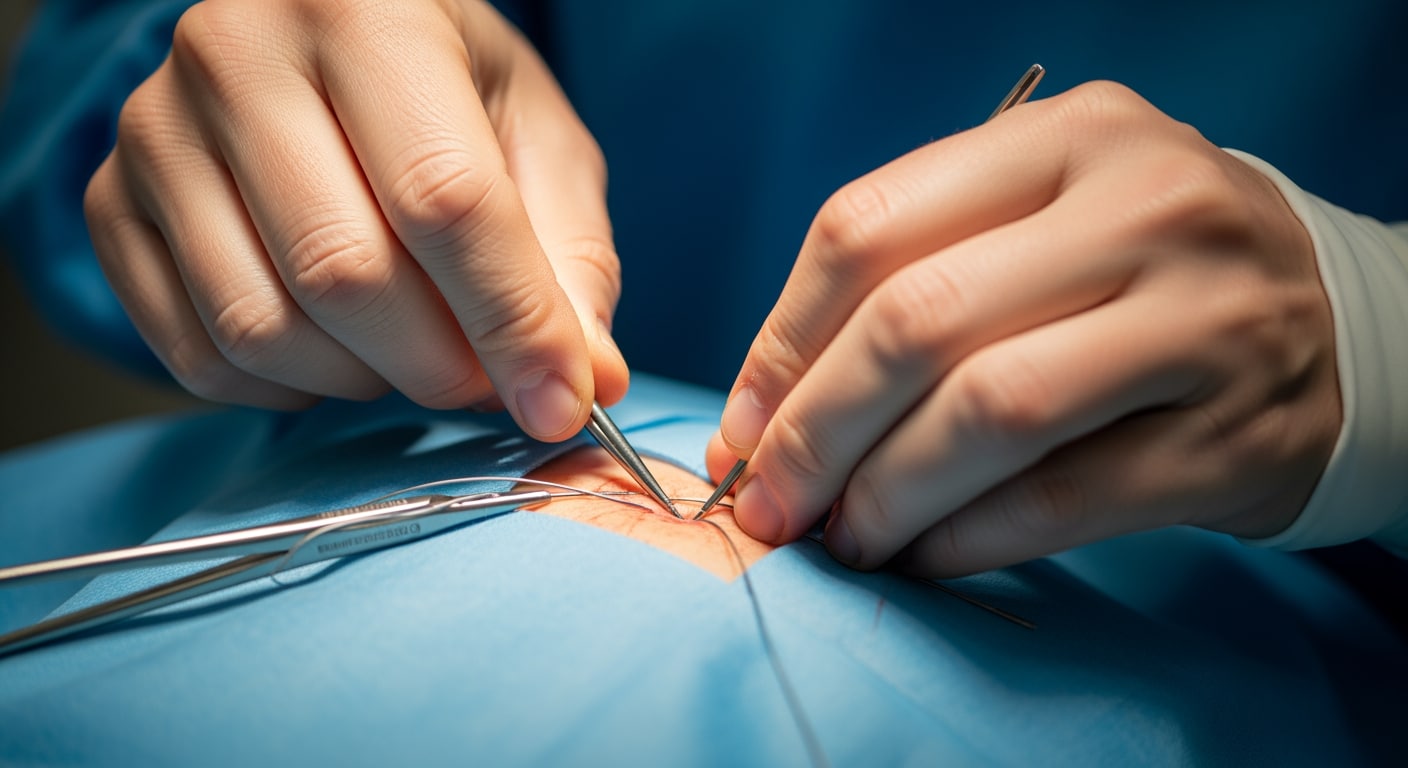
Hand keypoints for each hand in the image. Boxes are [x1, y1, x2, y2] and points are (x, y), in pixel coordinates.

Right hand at [84, 0, 626, 439]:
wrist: (324, 32)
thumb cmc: (447, 83)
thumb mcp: (537, 136)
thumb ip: (569, 257)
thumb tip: (586, 380)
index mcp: (368, 11)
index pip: (443, 198)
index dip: (512, 322)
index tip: (562, 401)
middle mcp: (238, 54)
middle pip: (343, 271)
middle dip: (439, 364)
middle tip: (486, 379)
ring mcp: (155, 129)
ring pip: (260, 324)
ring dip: (363, 380)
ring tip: (412, 349)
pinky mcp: (110, 200)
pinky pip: (194, 353)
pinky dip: (285, 387)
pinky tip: (335, 352)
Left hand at [709, 82, 1340, 575]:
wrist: (1335, 321)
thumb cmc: (1143, 269)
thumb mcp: (1047, 216)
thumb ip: (920, 274)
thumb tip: (769, 406)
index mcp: (1069, 136)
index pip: (868, 229)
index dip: (781, 341)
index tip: (742, 425)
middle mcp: (1144, 209)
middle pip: (917, 322)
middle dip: (814, 431)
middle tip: (770, 502)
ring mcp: (1202, 320)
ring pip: (989, 413)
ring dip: (885, 495)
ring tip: (843, 537)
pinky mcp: (1233, 436)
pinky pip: (1061, 499)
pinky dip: (967, 538)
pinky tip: (923, 554)